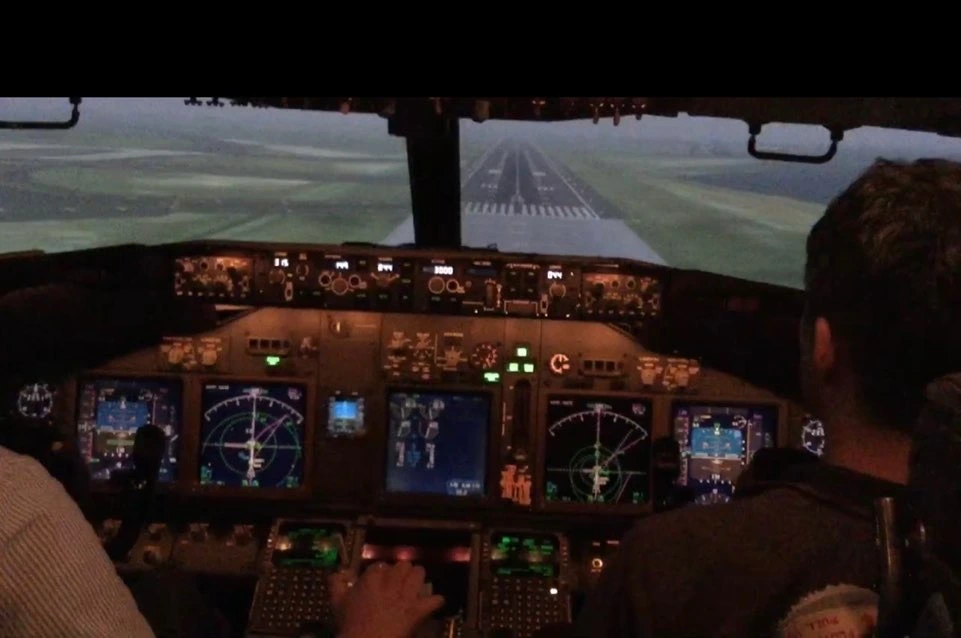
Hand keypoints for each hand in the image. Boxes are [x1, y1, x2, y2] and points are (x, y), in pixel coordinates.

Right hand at [329, 561, 443, 637]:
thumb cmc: (350, 625)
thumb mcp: (337, 603)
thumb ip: (336, 585)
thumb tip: (337, 573)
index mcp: (372, 578)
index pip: (381, 566)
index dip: (382, 573)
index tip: (380, 581)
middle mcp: (392, 582)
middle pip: (403, 565)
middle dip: (403, 573)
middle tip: (400, 583)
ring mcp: (407, 595)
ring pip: (419, 573)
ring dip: (418, 580)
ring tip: (415, 588)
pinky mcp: (418, 610)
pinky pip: (435, 600)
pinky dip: (435, 602)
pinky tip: (432, 605)